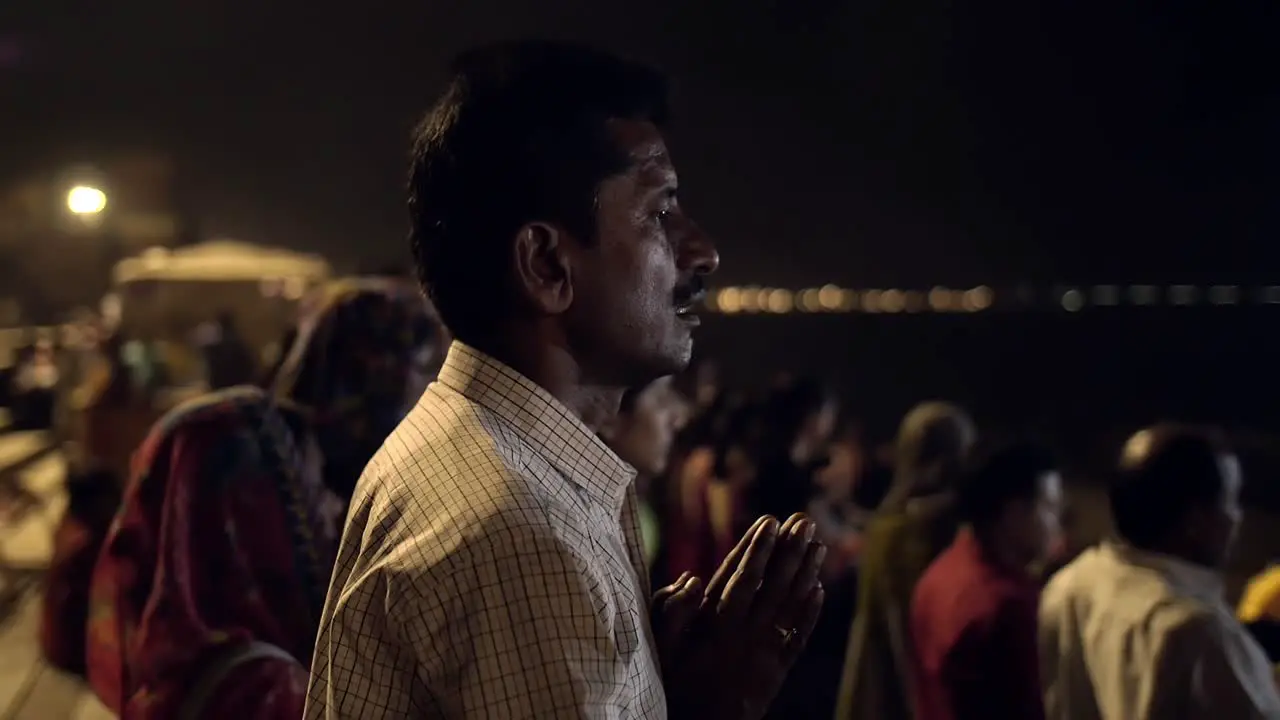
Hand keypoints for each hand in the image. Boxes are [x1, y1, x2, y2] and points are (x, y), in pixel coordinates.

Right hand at [663, 514, 825, 719]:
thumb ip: (671, 613)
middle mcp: (745, 635)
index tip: (770, 520)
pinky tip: (820, 591)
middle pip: (773, 586)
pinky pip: (799, 638)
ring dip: (806, 574)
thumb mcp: (662, 650)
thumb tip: (691, 578)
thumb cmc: (675, 687)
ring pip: (790, 607)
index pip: (740, 577)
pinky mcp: (777, 672)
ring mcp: (764, 653)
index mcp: (716, 626)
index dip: (757, 548)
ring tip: (819, 545)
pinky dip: (810, 614)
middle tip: (804, 520)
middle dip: (789, 551)